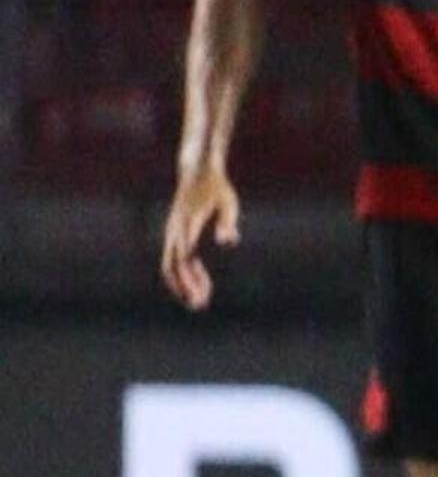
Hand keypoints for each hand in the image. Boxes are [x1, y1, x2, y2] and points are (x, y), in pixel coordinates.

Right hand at [158, 163, 239, 309]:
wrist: (198, 170)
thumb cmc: (217, 187)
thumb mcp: (228, 203)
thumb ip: (227, 222)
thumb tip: (228, 242)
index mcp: (186, 226)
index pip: (182, 259)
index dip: (189, 279)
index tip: (200, 296)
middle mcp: (174, 231)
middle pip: (171, 266)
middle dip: (183, 287)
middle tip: (199, 305)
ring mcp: (172, 233)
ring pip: (170, 265)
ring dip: (183, 283)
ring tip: (201, 301)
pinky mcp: (175, 234)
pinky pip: (175, 259)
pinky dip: (186, 273)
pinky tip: (202, 283)